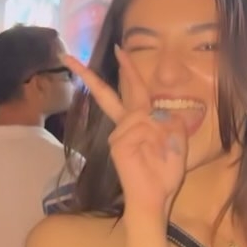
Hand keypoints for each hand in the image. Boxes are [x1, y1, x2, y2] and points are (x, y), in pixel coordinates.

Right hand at [62, 47, 187, 217]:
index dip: (127, 70)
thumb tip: (158, 111)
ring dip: (161, 130)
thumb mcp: (177, 140)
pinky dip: (154, 138)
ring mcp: (118, 135)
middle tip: (69, 57)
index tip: (119, 49)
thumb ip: (170, 120)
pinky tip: (152, 152)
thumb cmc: (165, 172)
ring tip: (162, 150)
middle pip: (107, 95)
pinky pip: (142, 127)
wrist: (156, 197)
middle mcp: (124, 125)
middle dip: (89, 75)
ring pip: (144, 114)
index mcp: (138, 122)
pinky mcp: (118, 144)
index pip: (131, 90)